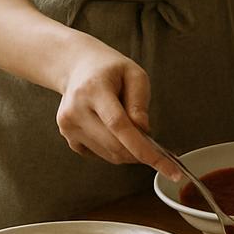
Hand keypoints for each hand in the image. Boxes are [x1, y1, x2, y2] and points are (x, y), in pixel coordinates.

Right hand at [55, 39, 172, 172]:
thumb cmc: (110, 69)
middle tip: (157, 146)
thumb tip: (144, 131)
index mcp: (94, 90)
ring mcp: (68, 126)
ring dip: (129, 151)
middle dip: (141, 153)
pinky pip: (98, 154)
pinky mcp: (67, 136)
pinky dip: (114, 150)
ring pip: (108, 154)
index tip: (166, 167)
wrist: (77, 66)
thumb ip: (140, 102)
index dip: (143, 148)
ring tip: (134, 130)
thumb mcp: (134, 74)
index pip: (119, 126)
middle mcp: (75, 110)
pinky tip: (115, 131)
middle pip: (114, 145)